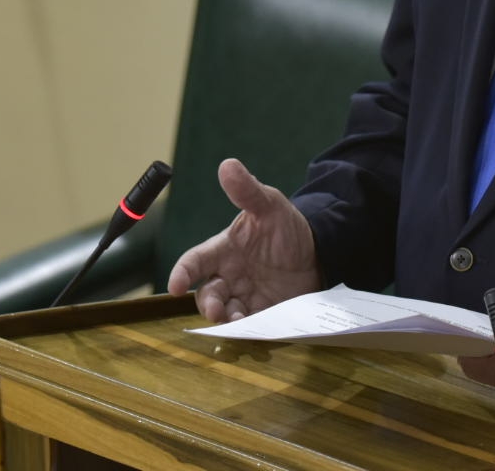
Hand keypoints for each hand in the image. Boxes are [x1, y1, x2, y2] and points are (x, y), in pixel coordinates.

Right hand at [165, 158, 320, 321]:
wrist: (318, 252)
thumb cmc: (285, 227)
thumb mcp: (269, 206)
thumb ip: (247, 191)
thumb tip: (227, 165)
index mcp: (223, 250)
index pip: (194, 262)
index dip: (182, 273)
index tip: (175, 286)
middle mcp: (228, 275)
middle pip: (206, 293)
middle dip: (207, 304)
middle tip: (217, 311)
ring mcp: (244, 296)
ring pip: (223, 313)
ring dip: (225, 320)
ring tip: (238, 321)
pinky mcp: (262, 313)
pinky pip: (249, 325)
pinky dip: (247, 329)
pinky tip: (254, 327)